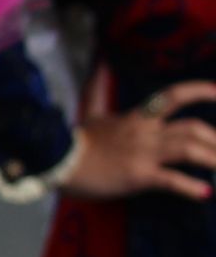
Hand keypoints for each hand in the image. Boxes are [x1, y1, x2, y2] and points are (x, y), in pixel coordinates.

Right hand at [59, 81, 215, 200]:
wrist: (57, 161)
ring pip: (189, 150)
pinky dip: (191, 188)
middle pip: (193, 128)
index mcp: (137, 116)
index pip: (175, 95)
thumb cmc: (75, 142)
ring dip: (213, 159)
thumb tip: (100, 62)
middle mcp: (145, 132)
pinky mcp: (138, 175)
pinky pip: (171, 180)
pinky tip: (205, 194)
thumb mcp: (91, 111)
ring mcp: (143, 153)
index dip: (202, 91)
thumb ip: (99, 89)